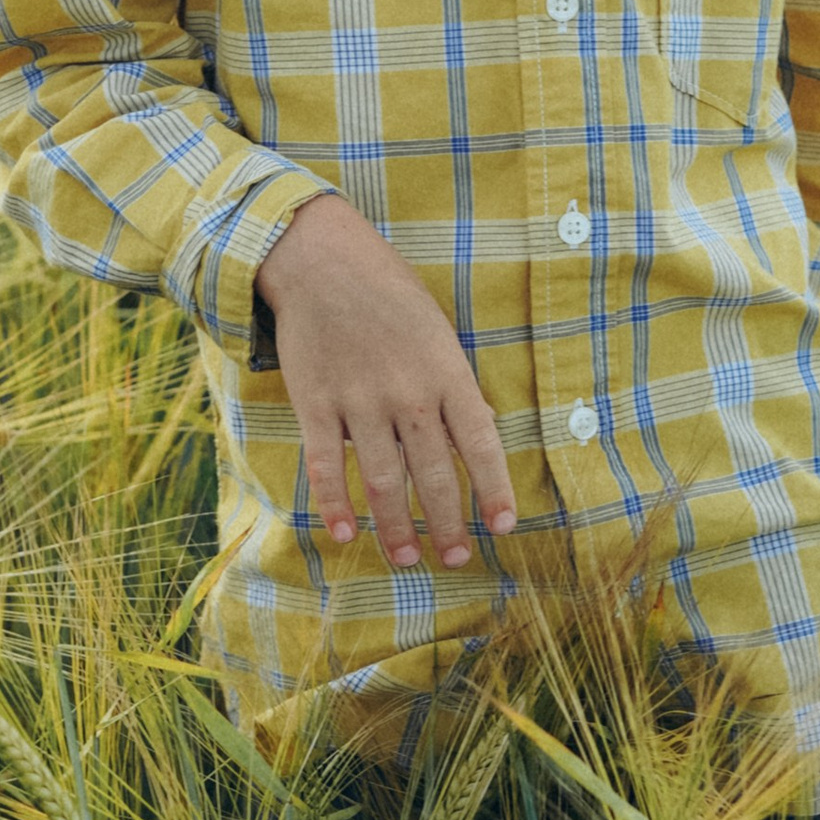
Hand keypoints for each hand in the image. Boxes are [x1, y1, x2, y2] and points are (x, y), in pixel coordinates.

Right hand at [255, 195, 517, 568]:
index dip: (494, 490)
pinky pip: (325, 465)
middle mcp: (407, 392)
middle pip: (432, 475)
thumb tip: (475, 439)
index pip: (480, 443)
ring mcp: (359, 400)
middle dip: (447, 525)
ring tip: (406, 558)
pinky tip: (344, 534)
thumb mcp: (437, 331)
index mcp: (446, 372)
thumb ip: (452, 386)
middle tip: (454, 559)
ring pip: (381, 481)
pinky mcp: (315, 402)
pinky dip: (334, 504)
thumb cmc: (387, 293)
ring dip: (395, 528)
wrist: (322, 259)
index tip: (504, 528)